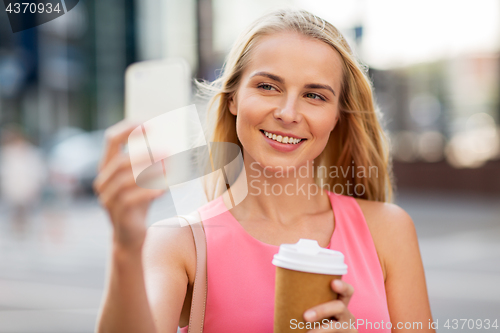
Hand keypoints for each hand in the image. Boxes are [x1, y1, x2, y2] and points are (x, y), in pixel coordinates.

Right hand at [93, 120, 164, 251]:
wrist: (130, 236)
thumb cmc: (139, 202)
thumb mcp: (142, 179)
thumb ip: (150, 162)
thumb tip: (173, 141)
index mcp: (106, 167)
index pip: (111, 139)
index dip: (129, 128)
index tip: (149, 123)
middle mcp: (102, 180)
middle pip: (121, 160)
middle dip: (144, 153)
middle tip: (167, 149)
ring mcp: (107, 198)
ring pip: (125, 180)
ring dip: (149, 172)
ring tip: (169, 168)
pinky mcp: (117, 213)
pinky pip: (131, 199)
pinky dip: (148, 192)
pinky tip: (163, 189)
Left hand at [303, 279, 356, 331]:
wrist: (316, 332)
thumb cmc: (314, 320)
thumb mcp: (316, 308)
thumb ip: (309, 300)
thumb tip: (284, 289)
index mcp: (341, 302)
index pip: (348, 291)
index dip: (342, 286)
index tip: (333, 283)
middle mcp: (347, 315)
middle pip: (340, 307)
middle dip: (322, 310)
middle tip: (306, 316)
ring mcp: (348, 329)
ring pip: (335, 326)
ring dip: (320, 329)